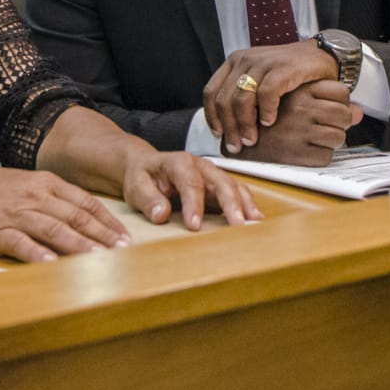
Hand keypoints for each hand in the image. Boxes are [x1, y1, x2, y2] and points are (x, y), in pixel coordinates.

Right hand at [0, 166, 132, 262]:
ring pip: (55, 230)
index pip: (84, 202)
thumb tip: (79, 215)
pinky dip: (38, 254)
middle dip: (102, 235)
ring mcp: (16, 214)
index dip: (107, 220)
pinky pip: (21, 244)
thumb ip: (49, 197)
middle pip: (75, 216)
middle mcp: (34, 196)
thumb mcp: (22, 183)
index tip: (125, 236)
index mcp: (43, 183)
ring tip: (99, 260)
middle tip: (123, 251)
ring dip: (80, 246)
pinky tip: (53, 264)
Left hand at [121, 149, 262, 229]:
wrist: (145, 166)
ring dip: (244, 203)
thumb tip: (162, 214)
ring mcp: (211, 174)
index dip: (194, 204)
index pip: (190, 182)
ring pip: (233, 185)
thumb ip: (147, 199)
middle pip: (220, 181)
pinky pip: (236, 191)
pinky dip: (247, 203)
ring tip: (254, 222)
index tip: (195, 226)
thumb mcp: (135, 186)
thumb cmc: (141, 177)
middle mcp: (199, 165)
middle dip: (231, 202)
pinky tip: (254, 218)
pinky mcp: (217, 185)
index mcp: (178, 162)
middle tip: (238, 224)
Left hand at [203, 39, 336, 153]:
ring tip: (252, 139)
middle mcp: (245, 60)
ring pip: (242, 99)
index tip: (218, 134)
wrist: (321, 54)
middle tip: (237, 145)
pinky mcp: (283, 68)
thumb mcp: (259, 78)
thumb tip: (227, 125)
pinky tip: (269, 122)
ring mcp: (263, 62)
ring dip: (245, 124)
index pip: (211, 92)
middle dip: (229, 127)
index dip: (212, 117)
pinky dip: (266, 111)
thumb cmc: (290, 71)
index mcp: (234, 62)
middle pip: (224, 99)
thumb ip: (243, 94)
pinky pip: (267, 94)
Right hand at [230, 80, 357, 165]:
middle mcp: (299, 108)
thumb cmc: (267, 118)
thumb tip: (359, 112)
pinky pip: (326, 156)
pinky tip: (306, 151)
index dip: (340, 103)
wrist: (239, 139)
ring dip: (331, 141)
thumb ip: (327, 100)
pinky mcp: (296, 154)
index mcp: (297, 90)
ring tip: (314, 138)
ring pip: (339, 137)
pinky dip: (320, 156)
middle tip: (325, 126)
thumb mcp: (294, 98)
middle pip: (345, 114)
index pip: (341, 92)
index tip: (330, 108)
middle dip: (339, 124)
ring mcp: (298, 131)